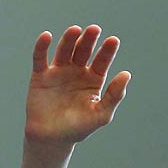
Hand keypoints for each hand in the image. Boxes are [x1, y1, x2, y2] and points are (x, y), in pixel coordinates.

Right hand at [25, 25, 129, 149]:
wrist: (51, 138)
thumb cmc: (79, 128)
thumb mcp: (101, 114)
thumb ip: (114, 95)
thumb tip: (126, 74)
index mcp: (93, 79)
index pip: (101, 61)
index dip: (107, 50)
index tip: (113, 40)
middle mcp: (76, 72)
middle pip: (83, 51)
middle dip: (89, 40)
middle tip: (94, 29)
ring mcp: (58, 72)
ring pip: (64, 51)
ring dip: (69, 39)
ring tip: (75, 30)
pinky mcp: (40, 75)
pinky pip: (40, 58)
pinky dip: (41, 46)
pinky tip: (46, 36)